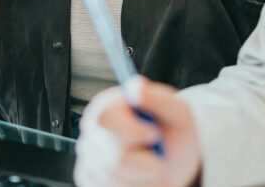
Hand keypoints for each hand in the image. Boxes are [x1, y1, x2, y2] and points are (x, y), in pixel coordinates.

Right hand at [74, 77, 201, 186]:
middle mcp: (92, 130)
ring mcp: (87, 156)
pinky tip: (139, 178)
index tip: (154, 134)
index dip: (132, 132)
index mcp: (108, 105)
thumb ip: (158, 99)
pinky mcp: (89, 177)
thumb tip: (136, 86)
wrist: (172, 157)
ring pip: (111, 180)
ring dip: (142, 180)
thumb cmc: (173, 132)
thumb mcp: (177, 112)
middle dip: (145, 164)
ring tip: (152, 168)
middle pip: (113, 160)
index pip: (105, 119)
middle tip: (159, 156)